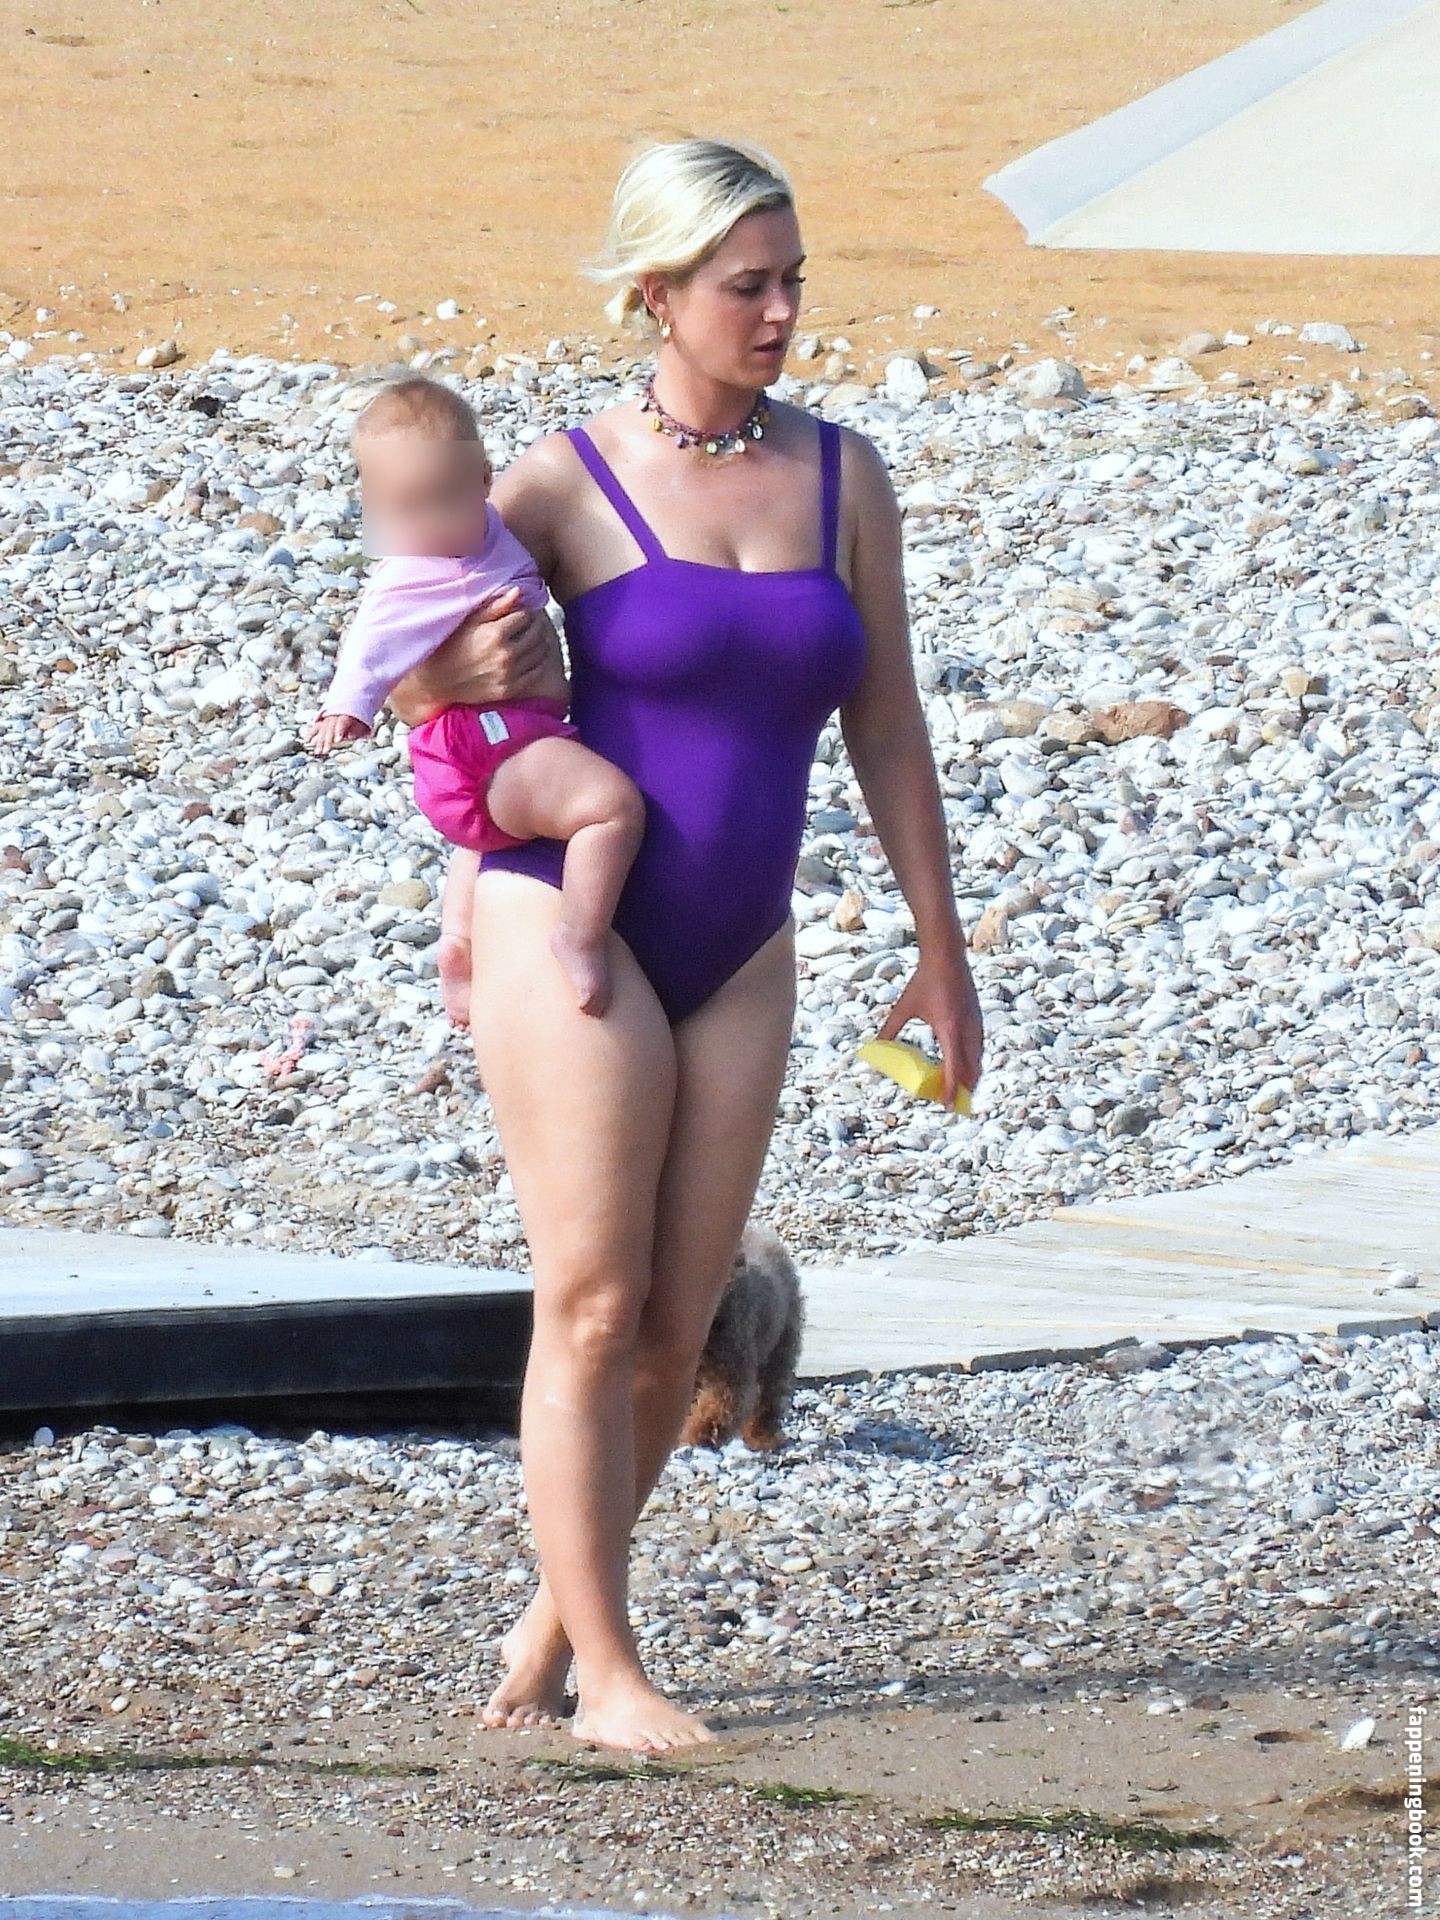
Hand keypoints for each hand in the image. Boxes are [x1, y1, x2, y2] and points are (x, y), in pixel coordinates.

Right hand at [306, 711, 370, 753]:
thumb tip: (350, 737)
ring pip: (322, 729)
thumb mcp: (363, 724)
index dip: (339, 731)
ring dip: (319, 741)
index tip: (337, 741)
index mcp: (346, 714)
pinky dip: (310, 734)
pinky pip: (316, 727)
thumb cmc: (360, 719)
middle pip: (329, 727)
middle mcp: (334, 715)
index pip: (341, 722)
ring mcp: (327, 718)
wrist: (353, 702)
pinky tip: (306, 741)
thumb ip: (358, 731)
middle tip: (325, 751)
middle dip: (327, 740)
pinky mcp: (322, 721)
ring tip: (318, 751)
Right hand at [386, 585, 561, 725]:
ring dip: (539, 642)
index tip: (520, 613)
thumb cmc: (450, 646)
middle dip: (535, 625)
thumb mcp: (469, 620)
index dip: (524, 612)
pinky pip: (537, 673)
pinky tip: (530, 657)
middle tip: (528, 625)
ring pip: (540, 652)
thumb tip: (518, 591)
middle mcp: (506, 654)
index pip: (526, 616)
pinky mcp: (510, 689)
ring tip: (530, 639)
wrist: (437, 681)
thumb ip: (495, 606)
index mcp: (496, 633)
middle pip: (537, 633)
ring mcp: (509, 674)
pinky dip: (539, 662)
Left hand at [876, 938, 983, 1107]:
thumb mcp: (904, 1007)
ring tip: (961, 1090)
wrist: (946, 957)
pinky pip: (979, 1046)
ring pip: (978, 1058)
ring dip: (971, 1076)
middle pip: (971, 1069)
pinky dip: (973, 1060)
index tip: (946, 1105)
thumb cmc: (924, 981)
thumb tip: (874, 1047)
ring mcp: (976, 1023)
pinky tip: (965, 1065)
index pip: (954, 1068)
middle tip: (953, 1104)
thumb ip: (890, 1029)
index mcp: (949, 1029)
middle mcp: (967, 1029)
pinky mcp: (978, 1018)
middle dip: (964, 1089)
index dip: (951, 1089)